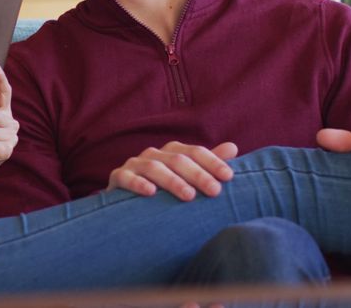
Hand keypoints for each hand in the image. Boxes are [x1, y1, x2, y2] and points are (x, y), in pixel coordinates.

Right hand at [106, 141, 237, 200]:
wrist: (126, 203)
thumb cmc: (163, 191)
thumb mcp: (187, 178)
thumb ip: (207, 164)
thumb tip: (233, 148)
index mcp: (172, 152)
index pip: (195, 152)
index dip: (212, 162)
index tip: (229, 177)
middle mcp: (154, 154)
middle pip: (178, 160)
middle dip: (198, 175)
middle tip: (215, 191)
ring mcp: (134, 164)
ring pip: (154, 167)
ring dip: (173, 181)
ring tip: (189, 196)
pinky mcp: (118, 177)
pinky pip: (126, 177)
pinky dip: (138, 183)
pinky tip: (151, 193)